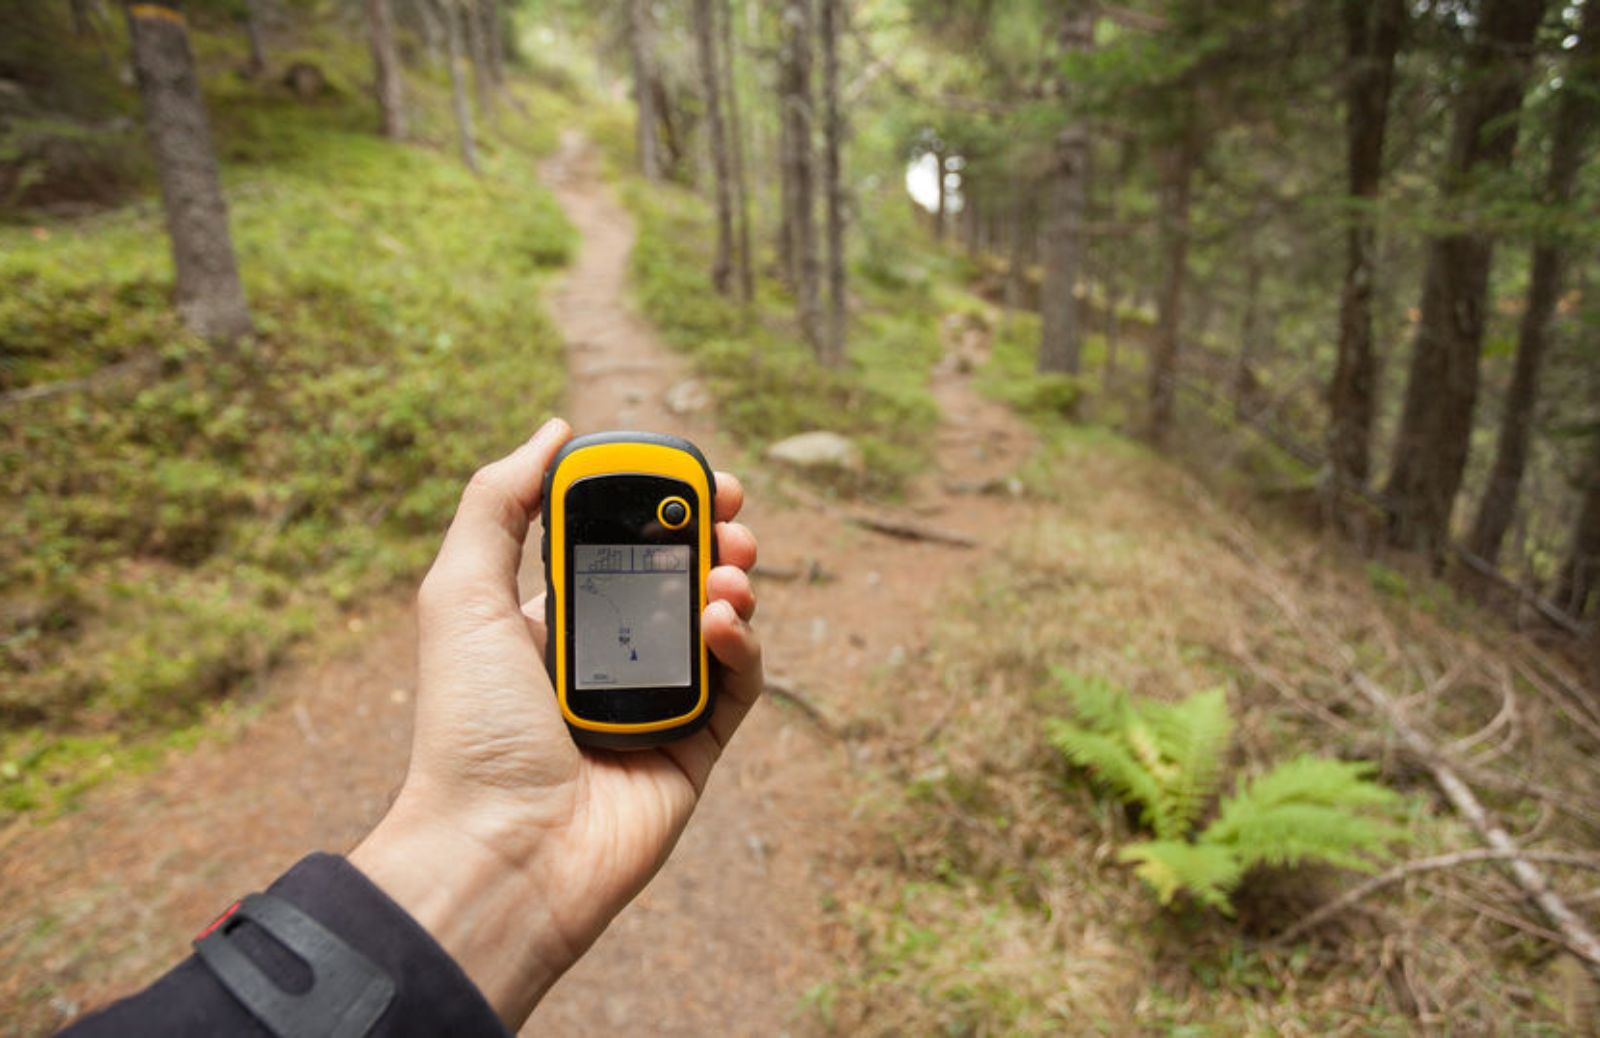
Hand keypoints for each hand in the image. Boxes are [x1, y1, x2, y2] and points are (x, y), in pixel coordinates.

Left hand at [350, 418, 762, 1027]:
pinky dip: (740, 645)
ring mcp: (653, 704)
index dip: (657, 506)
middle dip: (711, 538)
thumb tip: (554, 430)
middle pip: (677, 578)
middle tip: (733, 517)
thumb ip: (498, 504)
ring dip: (731, 584)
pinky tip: (722, 623)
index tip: (689, 477)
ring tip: (729, 573)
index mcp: (547, 622)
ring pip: (716, 625)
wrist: (500, 851)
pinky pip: (737, 685)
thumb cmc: (470, 727)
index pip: (615, 546)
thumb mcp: (460, 594)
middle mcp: (603, 658)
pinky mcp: (694, 749)